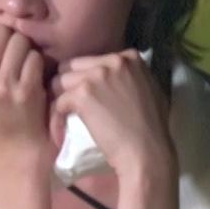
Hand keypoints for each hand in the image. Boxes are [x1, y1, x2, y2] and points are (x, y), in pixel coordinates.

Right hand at [0, 16, 54, 166]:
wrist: (12, 144)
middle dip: (6, 37)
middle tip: (8, 54)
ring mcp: (1, 86)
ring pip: (19, 39)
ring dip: (23, 48)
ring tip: (19, 63)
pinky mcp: (26, 91)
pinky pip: (34, 56)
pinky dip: (36, 62)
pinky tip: (30, 75)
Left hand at [51, 50, 173, 181]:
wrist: (147, 151)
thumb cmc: (151, 128)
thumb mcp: (147, 90)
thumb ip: (128, 78)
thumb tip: (111, 78)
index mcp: (129, 57)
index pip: (93, 61)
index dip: (85, 79)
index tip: (87, 98)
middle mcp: (112, 61)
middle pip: (72, 67)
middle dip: (68, 86)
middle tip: (69, 107)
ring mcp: (96, 75)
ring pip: (60, 82)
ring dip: (60, 101)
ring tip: (64, 119)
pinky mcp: (82, 94)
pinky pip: (58, 102)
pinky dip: (57, 118)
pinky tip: (63, 131)